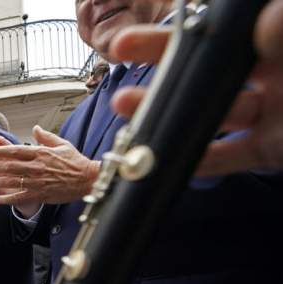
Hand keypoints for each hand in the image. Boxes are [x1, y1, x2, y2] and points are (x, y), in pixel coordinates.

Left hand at [0, 126, 99, 216]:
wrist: (87, 179)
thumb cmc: (75, 162)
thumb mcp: (62, 144)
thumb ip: (46, 137)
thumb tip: (35, 128)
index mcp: (40, 153)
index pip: (15, 150)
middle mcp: (36, 167)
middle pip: (9, 166)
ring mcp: (38, 181)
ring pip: (11, 182)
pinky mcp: (40, 194)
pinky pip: (20, 197)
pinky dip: (8, 199)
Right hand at [110, 3, 282, 174]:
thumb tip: (268, 20)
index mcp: (278, 44)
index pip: (223, 32)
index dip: (184, 30)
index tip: (145, 29)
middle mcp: (272, 77)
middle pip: (205, 68)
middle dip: (162, 63)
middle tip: (121, 53)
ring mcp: (268, 114)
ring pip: (209, 112)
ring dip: (165, 112)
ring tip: (125, 106)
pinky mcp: (269, 150)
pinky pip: (227, 155)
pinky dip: (197, 158)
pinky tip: (166, 155)